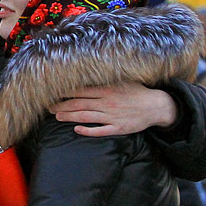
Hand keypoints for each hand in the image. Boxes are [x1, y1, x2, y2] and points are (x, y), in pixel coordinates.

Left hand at [50, 82, 177, 136]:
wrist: (156, 106)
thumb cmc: (137, 92)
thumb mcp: (122, 81)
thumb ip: (105, 80)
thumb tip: (86, 74)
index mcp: (107, 89)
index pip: (81, 90)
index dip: (65, 92)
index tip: (52, 92)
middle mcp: (107, 102)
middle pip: (79, 104)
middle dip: (62, 105)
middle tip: (49, 107)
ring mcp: (112, 116)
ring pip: (86, 117)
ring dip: (70, 117)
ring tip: (57, 116)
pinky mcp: (118, 128)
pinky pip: (100, 130)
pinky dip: (88, 130)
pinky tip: (77, 130)